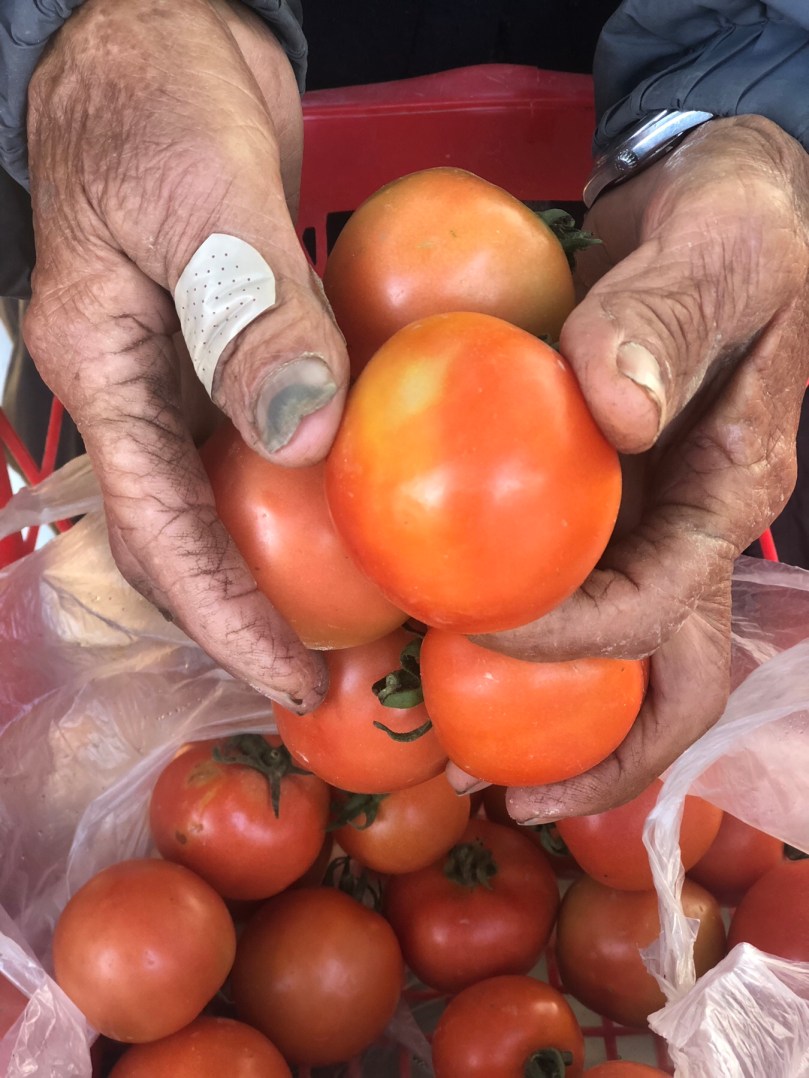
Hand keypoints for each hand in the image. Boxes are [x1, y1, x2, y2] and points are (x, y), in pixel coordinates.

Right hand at [23, 0, 348, 710]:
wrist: (161, 37)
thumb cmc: (158, 96)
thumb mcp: (199, 192)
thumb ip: (247, 309)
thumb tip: (302, 435)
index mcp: (104, 370)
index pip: (154, 527)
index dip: (220, 614)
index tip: (288, 675)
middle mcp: (136, 391)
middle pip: (178, 537)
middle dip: (240, 617)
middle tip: (323, 674)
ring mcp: (180, 374)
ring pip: (219, 499)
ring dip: (276, 565)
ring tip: (351, 619)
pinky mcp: (230, 349)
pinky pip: (259, 440)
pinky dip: (304, 489)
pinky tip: (361, 510)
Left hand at [455, 115, 808, 818]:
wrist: (715, 200)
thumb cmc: (734, 219)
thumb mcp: (715, 246)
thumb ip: (665, 317)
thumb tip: (611, 409)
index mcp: (729, 489)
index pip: (662, 605)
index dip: (575, 642)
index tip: (471, 631)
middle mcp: (691, 526)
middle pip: (665, 679)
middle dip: (594, 757)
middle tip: (499, 797)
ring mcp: (648, 519)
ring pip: (617, 653)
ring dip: (548, 718)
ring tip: (455, 755)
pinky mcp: (602, 497)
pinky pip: (566, 583)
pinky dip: (514, 625)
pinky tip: (437, 631)